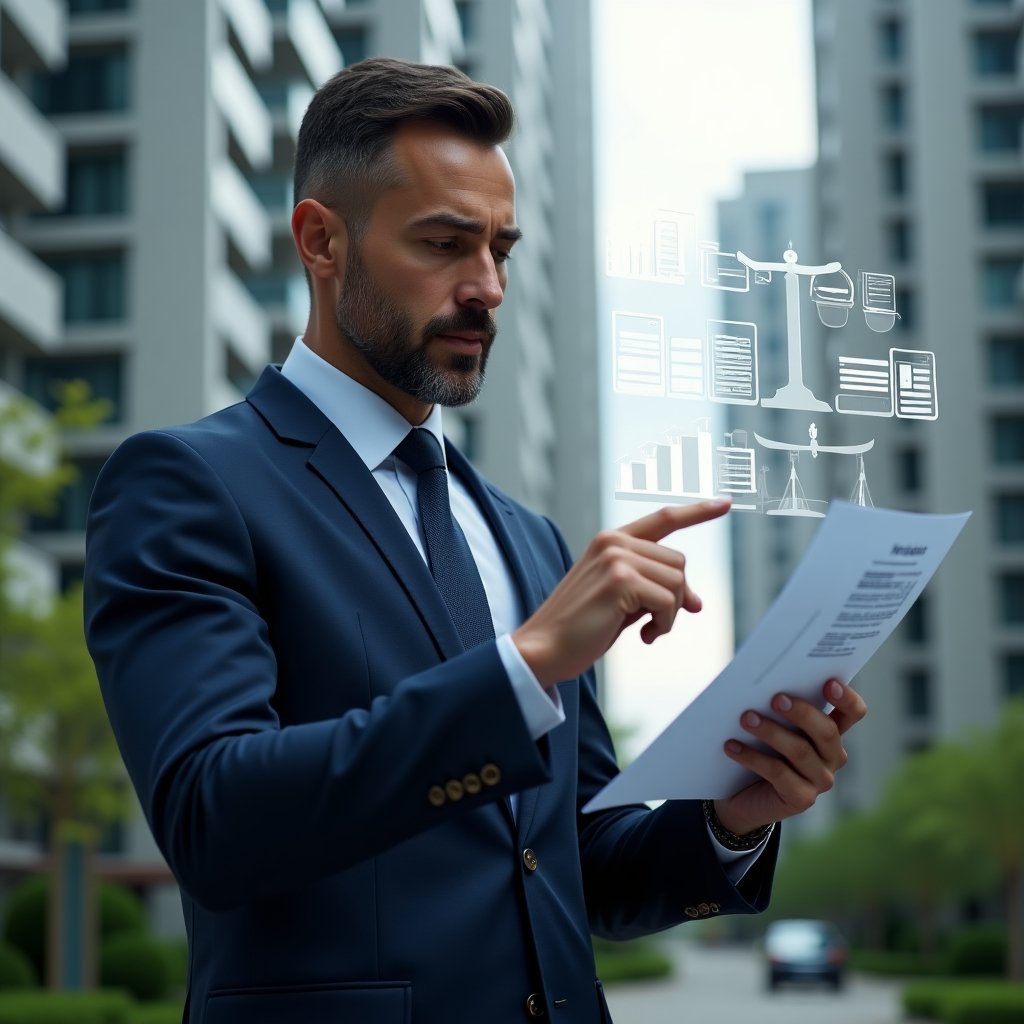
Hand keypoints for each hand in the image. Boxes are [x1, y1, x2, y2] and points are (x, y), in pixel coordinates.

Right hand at [511, 500, 729, 687]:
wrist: (545, 649)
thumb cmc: (582, 628)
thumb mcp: (623, 602)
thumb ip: (654, 589)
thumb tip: (696, 602)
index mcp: (611, 541)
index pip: (664, 519)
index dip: (697, 511)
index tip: (725, 503)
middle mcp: (613, 542)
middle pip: (679, 563)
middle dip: (676, 598)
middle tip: (655, 624)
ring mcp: (616, 558)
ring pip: (678, 582)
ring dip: (669, 615)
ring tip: (644, 631)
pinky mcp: (620, 580)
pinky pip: (668, 602)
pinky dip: (663, 625)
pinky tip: (641, 637)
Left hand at [713, 679, 866, 835]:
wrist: (740, 794)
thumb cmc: (757, 747)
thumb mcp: (770, 722)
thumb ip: (776, 705)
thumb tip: (762, 684)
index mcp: (830, 732)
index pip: (852, 713)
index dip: (846, 698)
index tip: (829, 682)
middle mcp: (832, 756)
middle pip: (827, 731)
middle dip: (802, 712)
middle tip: (776, 698)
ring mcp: (820, 780)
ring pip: (800, 751)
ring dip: (771, 732)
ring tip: (746, 718)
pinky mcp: (801, 798)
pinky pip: (778, 774)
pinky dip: (753, 757)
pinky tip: (731, 747)